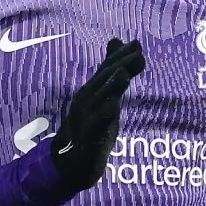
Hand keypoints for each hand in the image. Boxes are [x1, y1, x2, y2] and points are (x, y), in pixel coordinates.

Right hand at [50, 38, 146, 191]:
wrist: (69, 162)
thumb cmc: (90, 127)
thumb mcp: (104, 99)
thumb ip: (112, 74)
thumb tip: (118, 44)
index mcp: (92, 92)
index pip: (107, 70)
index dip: (120, 56)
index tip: (136, 44)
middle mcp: (86, 102)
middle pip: (104, 81)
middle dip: (119, 66)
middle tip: (137, 53)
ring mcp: (86, 121)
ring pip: (99, 101)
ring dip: (110, 87)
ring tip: (123, 74)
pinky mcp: (88, 141)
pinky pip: (95, 128)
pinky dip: (103, 117)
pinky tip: (113, 108)